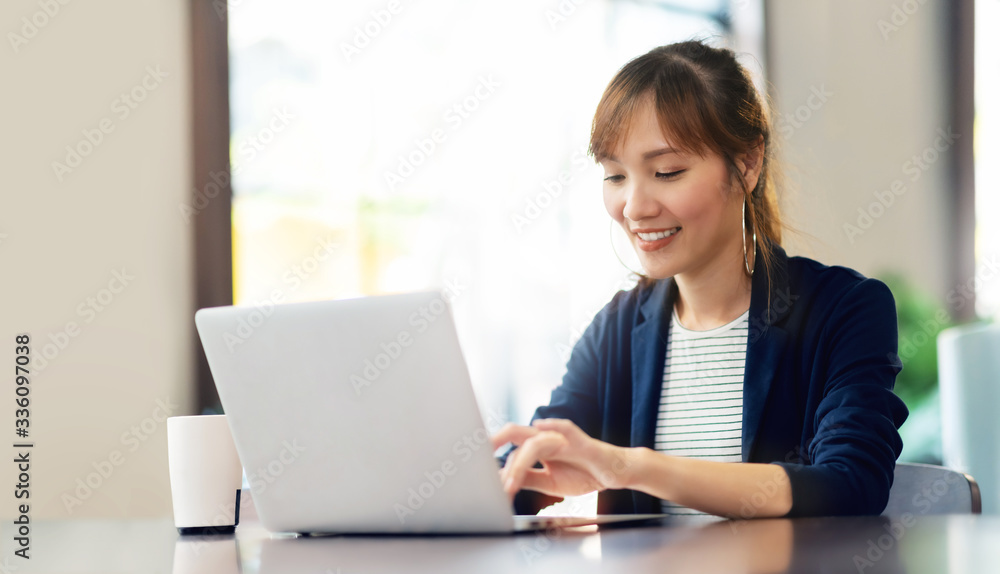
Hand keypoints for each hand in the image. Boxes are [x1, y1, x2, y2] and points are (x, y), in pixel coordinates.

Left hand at [490, 418, 634, 501]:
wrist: (613, 474)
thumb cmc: (582, 474)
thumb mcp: (549, 483)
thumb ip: (528, 478)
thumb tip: (502, 481)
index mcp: (538, 448)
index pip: (511, 450)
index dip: (496, 463)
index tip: (474, 471)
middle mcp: (546, 439)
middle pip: (515, 432)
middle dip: (494, 441)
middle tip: (476, 457)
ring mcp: (562, 438)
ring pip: (534, 442)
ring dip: (519, 463)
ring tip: (510, 485)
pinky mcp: (581, 441)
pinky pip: (566, 428)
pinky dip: (553, 424)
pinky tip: (540, 426)